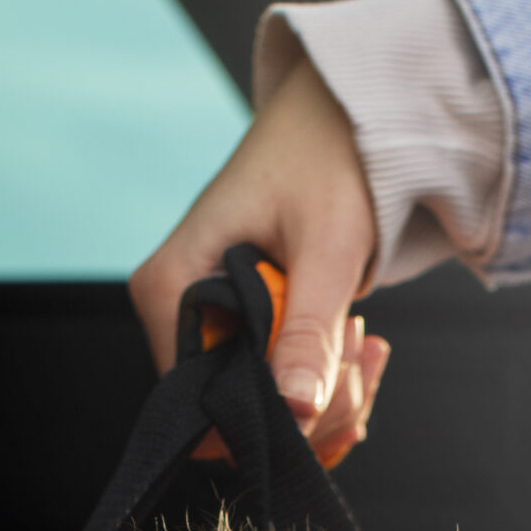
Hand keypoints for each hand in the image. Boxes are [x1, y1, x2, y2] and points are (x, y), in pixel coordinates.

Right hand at [130, 54, 390, 459]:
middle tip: (357, 350)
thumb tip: (296, 411)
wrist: (338, 116)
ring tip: (360, 336)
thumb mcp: (327, 247)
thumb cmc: (326, 157)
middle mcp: (171, 307)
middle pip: (228, 408)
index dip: (264, 414)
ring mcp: (201, 317)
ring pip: (257, 401)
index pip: (194, 401)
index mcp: (169, 286)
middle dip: (307, 403)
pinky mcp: (233, 323)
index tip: (328, 385)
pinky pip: (270, 381)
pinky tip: (356, 344)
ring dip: (324, 391)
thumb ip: (309, 332)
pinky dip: (322, 379)